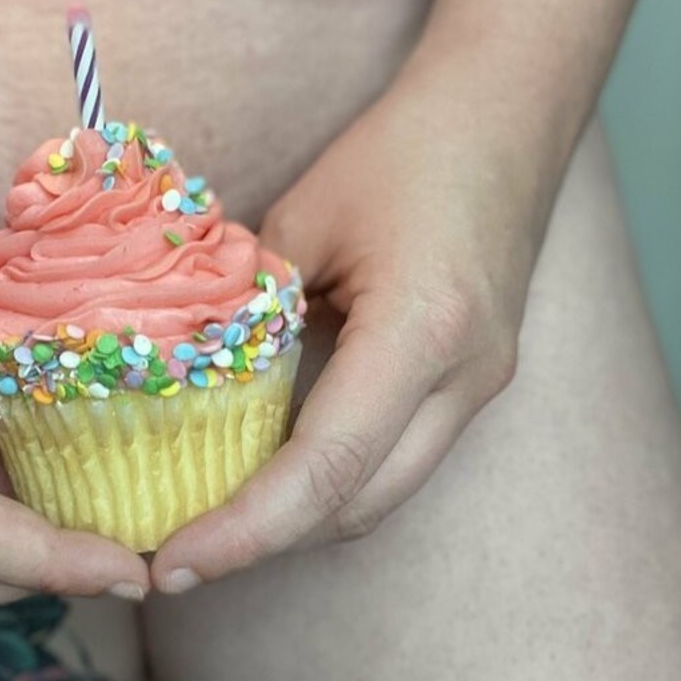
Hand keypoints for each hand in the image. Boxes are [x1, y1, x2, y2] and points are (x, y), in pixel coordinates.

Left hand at [152, 57, 567, 588]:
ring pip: (381, 495)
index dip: (247, 529)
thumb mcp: (301, 217)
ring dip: (299, 520)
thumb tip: (186, 379)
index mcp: (421, 330)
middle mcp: (463, 379)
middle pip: (358, 505)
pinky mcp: (472, 385)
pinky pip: (395, 461)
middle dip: (265, 543)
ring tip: (213, 524)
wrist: (505, 116)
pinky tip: (269, 472)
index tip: (175, 564)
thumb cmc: (403, 149)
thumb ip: (250, 308)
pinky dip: (330, 481)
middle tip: (178, 557)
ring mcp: (479, 388)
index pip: (326, 466)